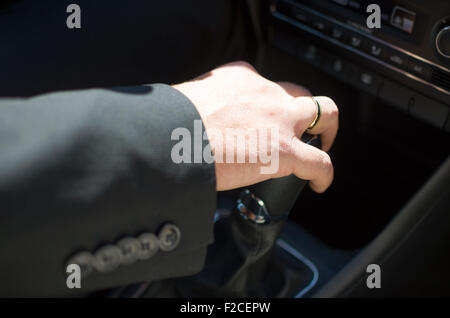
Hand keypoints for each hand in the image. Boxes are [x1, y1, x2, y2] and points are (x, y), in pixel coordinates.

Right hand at [173, 61, 338, 191]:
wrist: (171, 138)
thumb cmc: (173, 123)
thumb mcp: (193, 100)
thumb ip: (208, 106)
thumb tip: (202, 124)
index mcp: (242, 79)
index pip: (268, 87)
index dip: (272, 104)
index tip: (267, 119)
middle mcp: (266, 93)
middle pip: (301, 95)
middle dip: (307, 112)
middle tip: (303, 129)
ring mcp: (279, 120)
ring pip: (325, 114)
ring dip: (327, 132)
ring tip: (323, 148)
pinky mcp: (285, 150)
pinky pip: (320, 161)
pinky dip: (324, 174)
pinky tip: (319, 184)